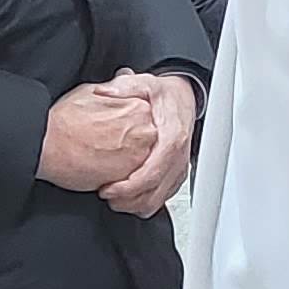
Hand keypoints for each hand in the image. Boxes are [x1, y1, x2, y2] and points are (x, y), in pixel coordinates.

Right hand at [39, 82, 159, 195]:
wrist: (46, 146)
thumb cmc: (63, 121)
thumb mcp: (91, 92)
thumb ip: (115, 88)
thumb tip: (124, 77)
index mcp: (139, 106)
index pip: (146, 116)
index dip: (127, 123)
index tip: (115, 128)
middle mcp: (145, 130)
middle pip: (146, 138)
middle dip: (130, 142)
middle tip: (108, 144)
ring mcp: (140, 155)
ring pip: (144, 160)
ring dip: (127, 160)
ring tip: (104, 157)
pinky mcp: (130, 177)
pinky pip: (134, 179)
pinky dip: (123, 178)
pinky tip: (103, 170)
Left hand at [96, 69, 198, 213]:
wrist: (184, 98)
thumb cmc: (165, 95)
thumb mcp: (145, 83)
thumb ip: (124, 86)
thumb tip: (103, 91)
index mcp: (172, 138)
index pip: (152, 172)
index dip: (129, 187)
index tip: (107, 189)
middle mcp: (178, 157)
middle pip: (155, 192)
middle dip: (128, 201)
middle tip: (105, 196)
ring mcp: (179, 168)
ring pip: (158, 200)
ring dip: (134, 205)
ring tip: (113, 200)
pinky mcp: (176, 175)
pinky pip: (161, 198)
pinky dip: (143, 203)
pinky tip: (127, 198)